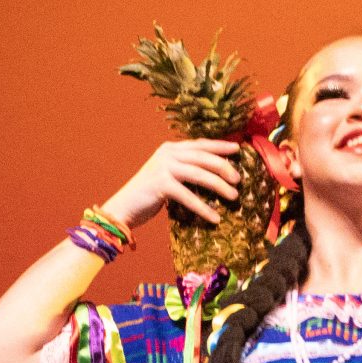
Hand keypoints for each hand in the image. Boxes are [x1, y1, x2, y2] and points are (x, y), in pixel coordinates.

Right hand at [101, 138, 241, 230]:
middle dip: (224, 167)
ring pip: (199, 174)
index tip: (237, 149)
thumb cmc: (147, 195)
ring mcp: (163, 168)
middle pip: (203, 158)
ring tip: (233, 196)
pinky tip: (215, 218)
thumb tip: (212, 174)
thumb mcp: (167, 175)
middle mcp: (167, 154)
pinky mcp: (160, 184)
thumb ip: (184, 169)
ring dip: (219, 186)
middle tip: (239, 179)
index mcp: (170, 148)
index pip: (200, 144)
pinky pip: (188, 196)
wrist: (122, 207)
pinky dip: (203, 208)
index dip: (219, 146)